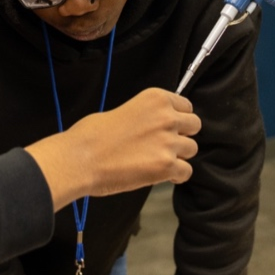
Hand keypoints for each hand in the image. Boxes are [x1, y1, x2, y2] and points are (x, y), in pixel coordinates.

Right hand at [27, 88, 200, 209]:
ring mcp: (169, 142)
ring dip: (178, 156)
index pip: (186, 106)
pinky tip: (160, 175)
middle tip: (165, 145)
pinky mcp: (166, 166)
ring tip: (158, 162)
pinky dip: (175, 176)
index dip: (178, 118)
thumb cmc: (91, 135)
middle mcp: (167, 117)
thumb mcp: (122, 110)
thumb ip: (145, 116)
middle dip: (182, 136)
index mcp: (156, 99)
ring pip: (191, 150)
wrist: (80, 158)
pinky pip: (186, 172)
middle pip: (194, 126)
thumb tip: (152, 127)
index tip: (169, 127)